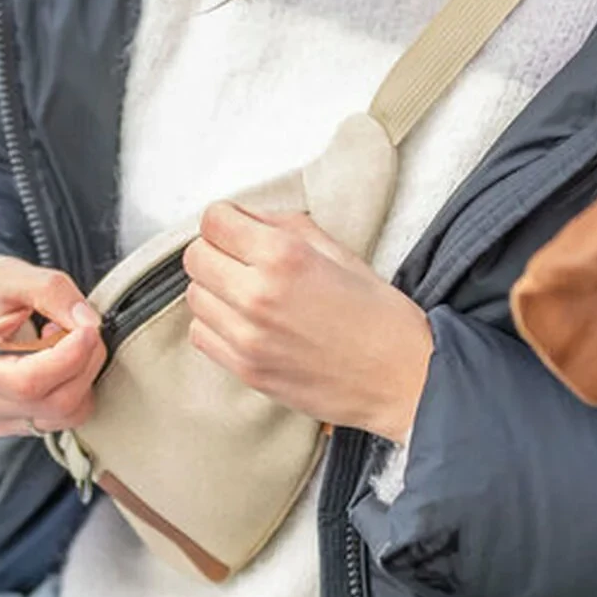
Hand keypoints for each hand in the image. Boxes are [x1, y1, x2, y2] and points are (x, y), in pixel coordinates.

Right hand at [0, 255, 105, 436]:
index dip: (70, 357)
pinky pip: (69, 414)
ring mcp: (0, 417)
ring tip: (62, 340)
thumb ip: (53, 292)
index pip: (29, 383)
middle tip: (80, 326)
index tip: (87, 329)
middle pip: (57, 402)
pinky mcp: (20, 421)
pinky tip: (60, 358)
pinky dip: (79, 384)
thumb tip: (89, 322)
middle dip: (86, 360)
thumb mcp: (12, 275)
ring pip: (68, 413)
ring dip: (85, 373)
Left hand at [182, 205, 432, 442]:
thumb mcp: (340, 252)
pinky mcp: (246, 370)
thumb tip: (247, 220)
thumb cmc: (380, 315)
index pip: (214, 221)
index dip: (226, 219)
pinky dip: (216, 323)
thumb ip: (286, 227)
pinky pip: (202, 335)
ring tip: (248, 291)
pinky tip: (246, 321)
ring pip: (195, 296)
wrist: (401, 378)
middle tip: (242, 256)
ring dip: (215, 288)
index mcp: (284, 257)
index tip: (238, 226)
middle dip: (216, 249)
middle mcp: (258, 295)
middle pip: (196, 256)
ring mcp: (247, 337)